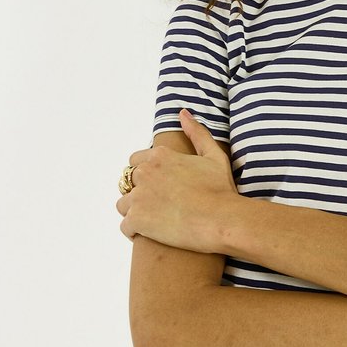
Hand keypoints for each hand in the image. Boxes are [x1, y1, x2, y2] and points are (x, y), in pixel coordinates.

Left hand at [116, 109, 240, 252]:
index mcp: (160, 156)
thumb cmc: (221, 189)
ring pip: (123, 205)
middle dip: (139, 192)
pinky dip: (134, 232)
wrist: (222, 219)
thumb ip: (196, 132)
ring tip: (155, 221)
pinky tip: (150, 234)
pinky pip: (125, 227)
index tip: (159, 187)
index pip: (135, 161)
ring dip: (135, 212)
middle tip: (158, 205)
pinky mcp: (137, 220)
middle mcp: (145, 173)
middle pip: (127, 182)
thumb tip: (183, 113)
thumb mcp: (213, 155)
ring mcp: (138, 197)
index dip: (146, 174)